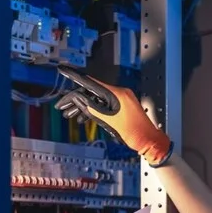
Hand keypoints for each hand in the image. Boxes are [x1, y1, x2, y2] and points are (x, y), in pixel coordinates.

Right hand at [54, 67, 172, 165]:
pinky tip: (83, 118)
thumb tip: (78, 98)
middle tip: (62, 107)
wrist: (149, 142)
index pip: (91, 82)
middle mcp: (119, 93)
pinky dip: (93, 111)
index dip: (74, 77)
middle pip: (91, 92)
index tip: (63, 70)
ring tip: (69, 115)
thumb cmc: (134, 133)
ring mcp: (120, 100)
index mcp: (117, 93)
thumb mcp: (109, 121)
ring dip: (82, 107)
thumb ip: (92, 108)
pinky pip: (103, 105)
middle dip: (75, 100)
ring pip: (96, 99)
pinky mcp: (121, 107)